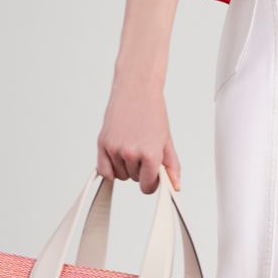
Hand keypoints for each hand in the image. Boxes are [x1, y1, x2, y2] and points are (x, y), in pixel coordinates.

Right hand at [96, 77, 179, 193]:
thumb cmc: (152, 113)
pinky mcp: (102, 143)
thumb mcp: (166, 142)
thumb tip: (175, 187)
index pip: (148, 187)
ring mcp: (115, 149)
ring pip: (120, 175)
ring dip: (125, 167)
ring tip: (131, 145)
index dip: (151, 182)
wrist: (136, 89)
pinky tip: (117, 159)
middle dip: (139, 170)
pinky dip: (110, 170)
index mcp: (150, 154)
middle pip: (134, 180)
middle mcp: (131, 153)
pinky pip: (103, 171)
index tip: (152, 174)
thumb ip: (171, 167)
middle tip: (142, 148)